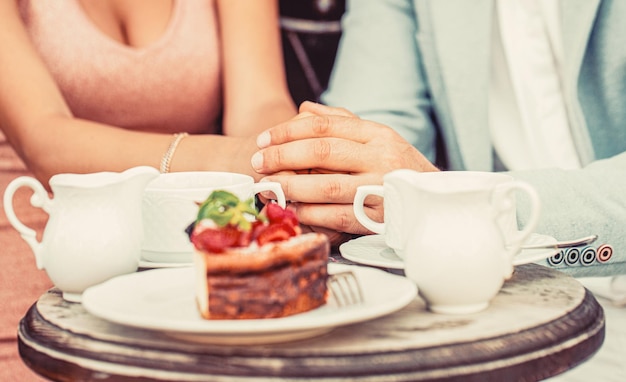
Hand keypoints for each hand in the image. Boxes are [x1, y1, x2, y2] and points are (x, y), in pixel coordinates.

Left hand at [251, 102, 437, 241]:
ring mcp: (381, 189)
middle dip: (283, 156)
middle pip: (322, 151)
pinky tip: (291, 210)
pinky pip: (337, 216)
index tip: (263, 139)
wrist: (435, 204)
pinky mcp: (379, 219)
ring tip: (267, 187)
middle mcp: (381, 158)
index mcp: (378, 134)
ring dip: (291, 187)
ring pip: (327, 186)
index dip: (288, 131)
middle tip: (258, 163)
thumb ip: (342, 121)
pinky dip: (310, 214)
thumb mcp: (378, 139)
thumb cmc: (398, 168)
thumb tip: (304, 108)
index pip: (325, 125)